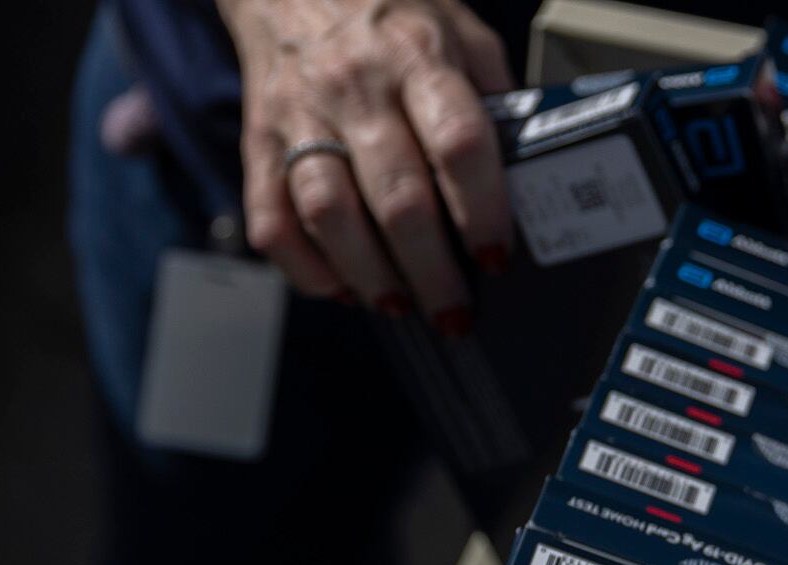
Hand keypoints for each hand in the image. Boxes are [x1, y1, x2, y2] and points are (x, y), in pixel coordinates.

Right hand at [221, 0, 513, 330]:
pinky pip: (272, 222)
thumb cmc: (384, 9)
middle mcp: (356, 87)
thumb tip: (528, 166)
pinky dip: (305, 269)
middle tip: (454, 311)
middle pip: (396, 197)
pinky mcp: (259, 143)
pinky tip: (340, 286)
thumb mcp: (456, 25)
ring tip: (399, 304)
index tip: (497, 257)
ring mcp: (301, 117)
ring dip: (369, 275)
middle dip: (432, 271)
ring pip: (330, 216)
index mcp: (417, 56)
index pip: (458, 142)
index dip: (483, 210)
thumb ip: (491, 89)